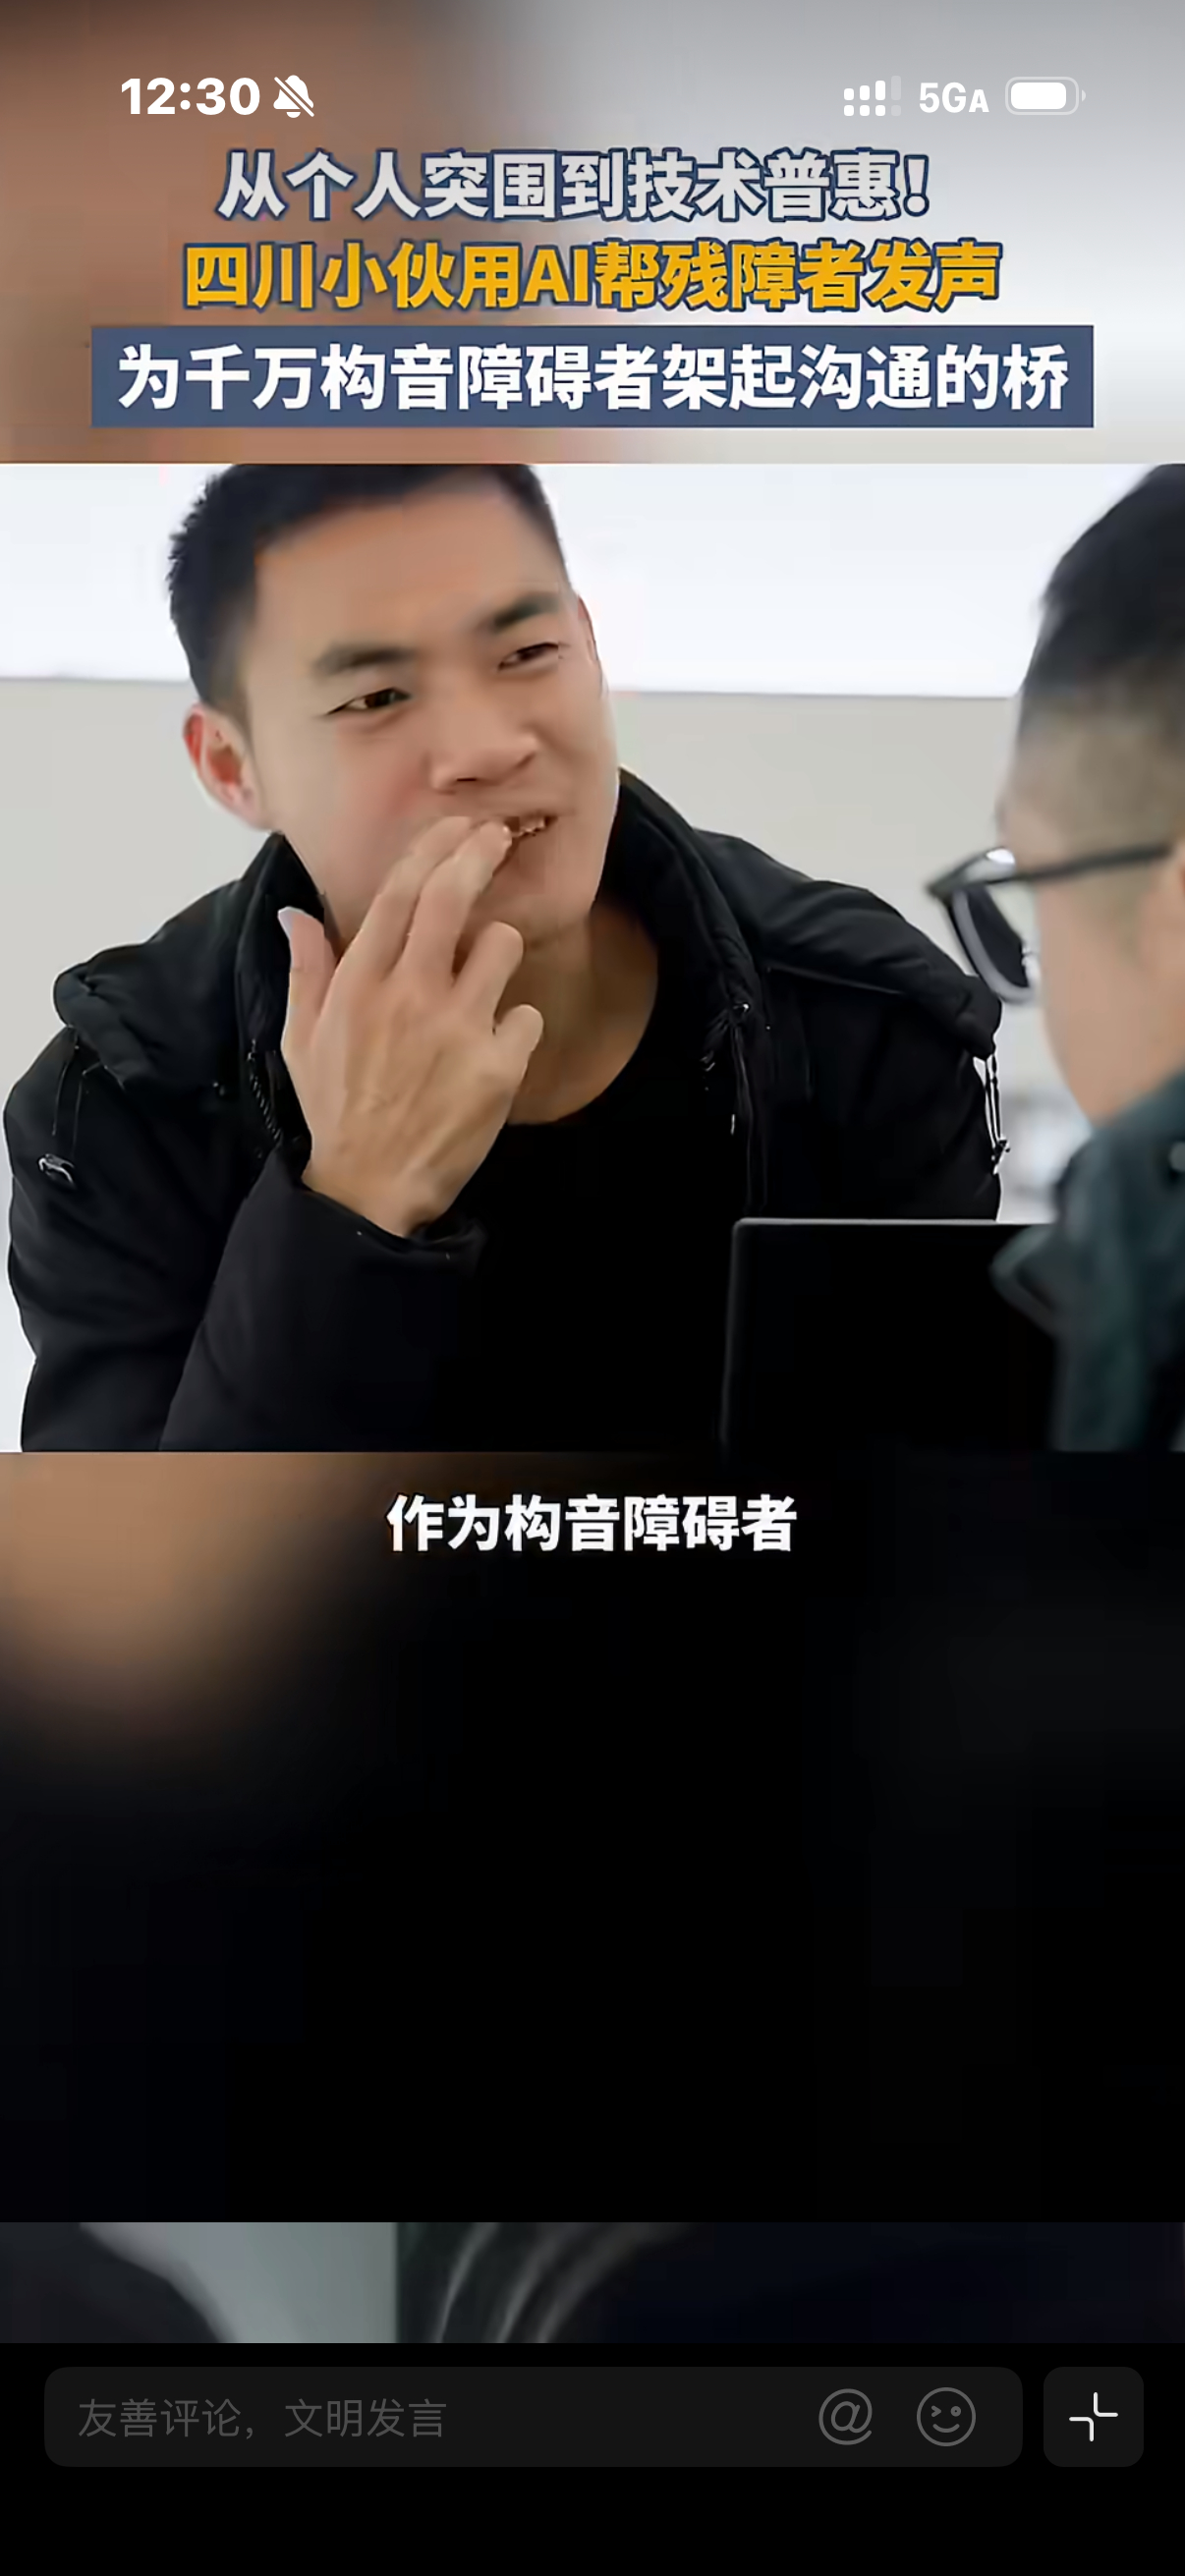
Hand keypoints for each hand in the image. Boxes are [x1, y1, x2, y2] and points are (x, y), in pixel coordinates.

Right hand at [279, 815, 543, 1236]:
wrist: (370, 1188)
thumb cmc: (335, 1110)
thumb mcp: (302, 1038)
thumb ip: (306, 970)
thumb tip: (294, 912)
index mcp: (360, 984)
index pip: (400, 893)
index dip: (433, 849)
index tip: (457, 828)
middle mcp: (409, 995)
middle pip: (453, 898)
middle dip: (481, 855)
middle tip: (499, 839)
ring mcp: (457, 1029)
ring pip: (503, 947)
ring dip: (500, 951)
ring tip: (486, 980)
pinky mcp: (498, 1067)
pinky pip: (527, 1016)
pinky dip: (517, 1027)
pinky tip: (495, 1048)